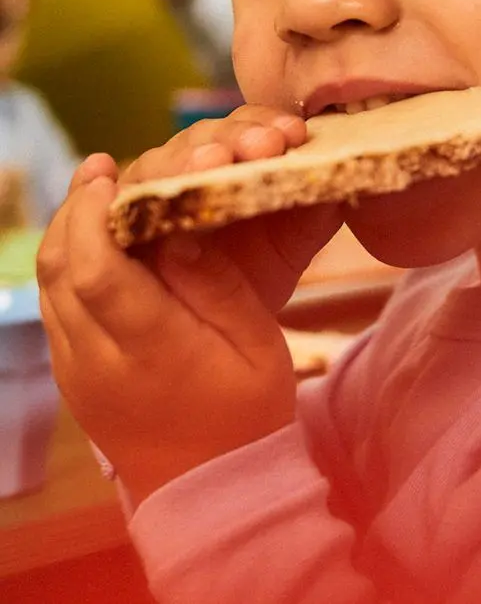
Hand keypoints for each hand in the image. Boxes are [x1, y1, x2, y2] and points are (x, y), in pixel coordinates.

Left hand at [37, 162, 298, 506]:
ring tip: (95, 192)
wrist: (211, 490)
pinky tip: (96, 241)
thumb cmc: (248, 411)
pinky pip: (55, 308)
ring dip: (66, 233)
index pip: (97, 271)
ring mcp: (76, 374)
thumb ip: (215, 285)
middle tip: (99, 167)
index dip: (95, 214)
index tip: (112, 173)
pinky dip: (68, 264)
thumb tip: (178, 230)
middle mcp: (98, 362)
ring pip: (48, 288)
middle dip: (74, 209)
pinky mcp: (72, 379)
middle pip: (60, 271)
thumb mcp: (256, 344)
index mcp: (151, 350)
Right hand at [118, 105, 342, 309]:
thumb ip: (317, 207)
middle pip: (203, 138)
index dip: (268, 123)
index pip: (248, 125)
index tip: (294, 135)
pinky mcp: (112, 224)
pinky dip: (107, 193)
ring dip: (183, 162)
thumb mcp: (293, 240)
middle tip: (262, 147)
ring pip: (159, 164)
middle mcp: (186, 164)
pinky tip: (107, 179)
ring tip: (209, 165)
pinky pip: (109, 205)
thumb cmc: (255, 271)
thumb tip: (352, 174)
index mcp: (235, 156)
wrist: (212, 332)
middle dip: (234, 139)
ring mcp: (145, 191)